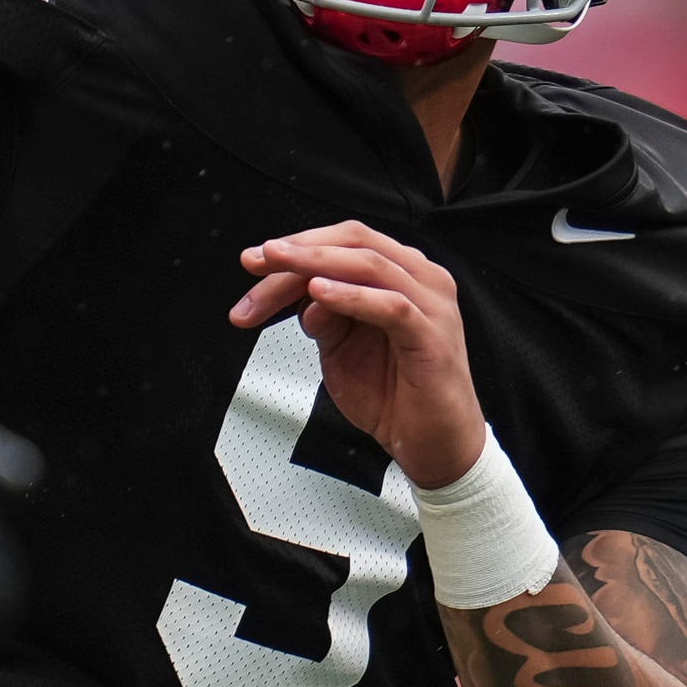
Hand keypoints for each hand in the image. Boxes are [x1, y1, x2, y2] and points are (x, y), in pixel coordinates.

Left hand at [231, 225, 484, 488]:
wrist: (432, 444)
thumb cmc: (395, 393)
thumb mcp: (341, 348)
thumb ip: (323, 316)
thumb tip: (302, 293)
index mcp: (400, 274)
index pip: (345, 242)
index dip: (298, 245)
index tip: (253, 261)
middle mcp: (420, 279)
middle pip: (355, 243)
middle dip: (300, 250)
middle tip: (257, 260)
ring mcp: (431, 305)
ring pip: (370, 265)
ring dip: (317, 263)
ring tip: (279, 266)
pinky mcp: (433, 336)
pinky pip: (391, 306)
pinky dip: (351, 296)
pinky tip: (318, 294)